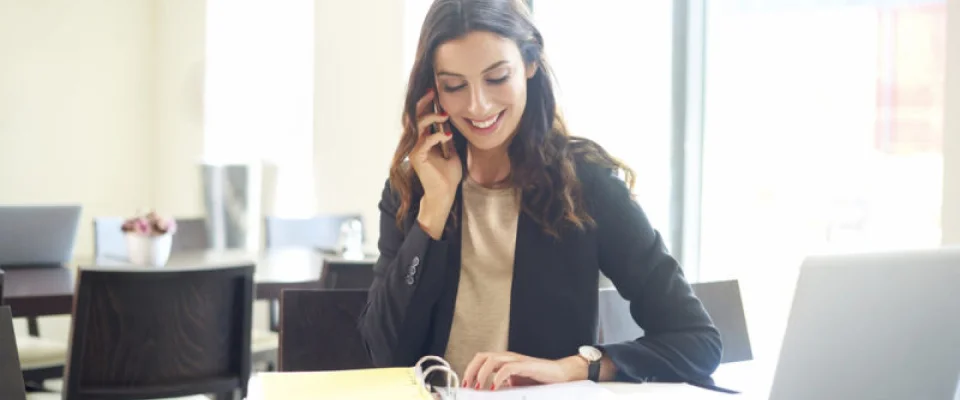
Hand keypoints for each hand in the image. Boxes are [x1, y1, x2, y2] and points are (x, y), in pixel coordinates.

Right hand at [410, 89, 461, 238]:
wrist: (445, 193)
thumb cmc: (448, 175)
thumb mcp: (451, 152)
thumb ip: (447, 138)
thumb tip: (449, 124)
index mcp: (423, 140)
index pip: (421, 117)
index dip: (426, 104)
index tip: (435, 92)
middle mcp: (416, 142)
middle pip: (415, 117)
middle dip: (423, 103)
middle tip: (432, 92)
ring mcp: (415, 149)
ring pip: (418, 126)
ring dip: (431, 117)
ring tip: (444, 115)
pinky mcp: (417, 157)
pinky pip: (425, 141)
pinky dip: (437, 136)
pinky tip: (448, 135)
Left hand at [461, 351, 587, 390]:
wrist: (560, 375)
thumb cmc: (539, 379)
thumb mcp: (516, 384)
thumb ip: (503, 386)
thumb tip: (489, 393)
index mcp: (504, 361)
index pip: (481, 359)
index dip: (470, 369)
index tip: (465, 384)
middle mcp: (508, 358)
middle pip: (482, 356)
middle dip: (471, 370)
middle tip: (467, 385)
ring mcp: (517, 360)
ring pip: (492, 360)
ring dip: (482, 373)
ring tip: (479, 386)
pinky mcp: (526, 366)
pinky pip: (508, 368)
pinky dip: (498, 377)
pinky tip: (494, 386)